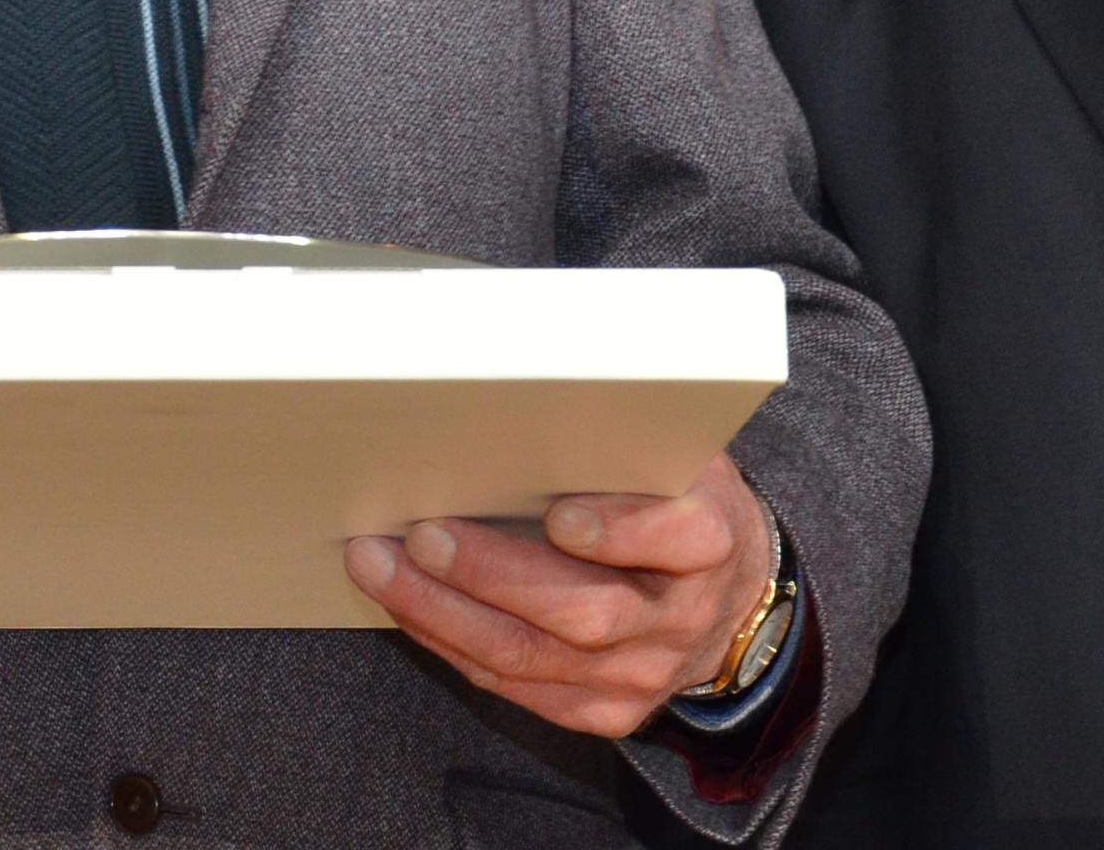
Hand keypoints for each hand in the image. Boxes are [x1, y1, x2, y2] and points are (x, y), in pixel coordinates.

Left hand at [342, 456, 773, 740]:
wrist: (724, 599)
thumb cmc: (676, 503)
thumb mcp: (674, 458)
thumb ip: (622, 440)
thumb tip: (526, 394)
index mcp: (710, 543)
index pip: (682, 541)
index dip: (621, 533)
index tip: (560, 515)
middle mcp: (679, 621)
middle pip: (586, 613)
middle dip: (491, 575)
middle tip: (421, 535)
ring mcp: (640, 676)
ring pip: (533, 657)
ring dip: (444, 612)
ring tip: (379, 567)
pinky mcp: (603, 710)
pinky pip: (516, 687)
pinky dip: (451, 643)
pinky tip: (408, 605)